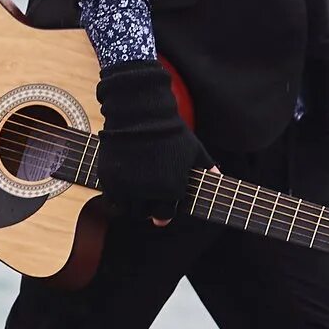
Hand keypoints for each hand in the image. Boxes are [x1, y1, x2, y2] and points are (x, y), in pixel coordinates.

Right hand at [93, 60, 209, 224]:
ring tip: (136, 191)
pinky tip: (124, 183)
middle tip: (148, 198)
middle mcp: (148, 192)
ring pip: (128, 209)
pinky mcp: (109, 178)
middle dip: (148, 208)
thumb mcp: (194, 150)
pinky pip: (112, 197)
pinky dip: (117, 194)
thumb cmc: (171, 132)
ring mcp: (126, 186)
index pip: (166, 214)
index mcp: (171, 189)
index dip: (165, 210)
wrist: (141, 113)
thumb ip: (207, 168)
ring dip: (132, 204)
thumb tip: (219, 177)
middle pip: (146, 214)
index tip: (163, 206)